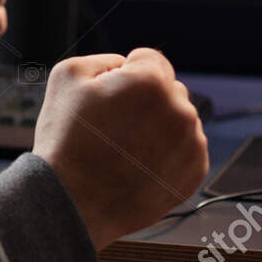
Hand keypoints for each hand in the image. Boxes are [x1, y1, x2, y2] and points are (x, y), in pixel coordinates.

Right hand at [31, 48, 208, 249]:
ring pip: (178, 119)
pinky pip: (185, 148)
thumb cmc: (66, 141)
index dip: (124, 73)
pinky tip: (138, 164)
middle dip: (145, 100)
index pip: (150, 59)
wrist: (74, 202)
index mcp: (151, 82)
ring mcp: (191, 143)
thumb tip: (123, 65)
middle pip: (167, 89)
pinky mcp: (195, 171)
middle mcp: (180, 109)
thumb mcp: (67, 77)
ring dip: (157, 126)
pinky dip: (166, 153)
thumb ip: (103, 59)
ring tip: (124, 149)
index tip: (108, 97)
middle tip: (113, 126)